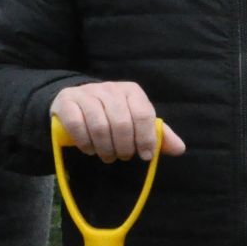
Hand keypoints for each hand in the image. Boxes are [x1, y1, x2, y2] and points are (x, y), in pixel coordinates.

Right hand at [51, 82, 186, 162]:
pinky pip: (77, 125)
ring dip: (105, 148)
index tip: (145, 155)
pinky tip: (89, 150)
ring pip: (100, 126)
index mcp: (132, 91)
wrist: (77, 102)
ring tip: (107, 156)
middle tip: (123, 157)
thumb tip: (180, 149)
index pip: (143, 114)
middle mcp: (110, 88)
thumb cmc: (114, 115)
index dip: (146, 138)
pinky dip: (85, 143)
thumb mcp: (137, 121)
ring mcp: (86, 94)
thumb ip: (158, 135)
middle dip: (124, 147)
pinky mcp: (67, 102)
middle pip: (122, 123)